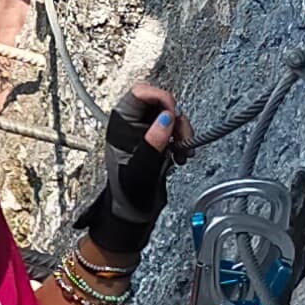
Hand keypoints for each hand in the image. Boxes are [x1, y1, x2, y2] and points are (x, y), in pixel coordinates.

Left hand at [78, 83, 189, 260]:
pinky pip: (175, 129)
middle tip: (180, 138)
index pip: (140, 92)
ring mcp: (146, 132)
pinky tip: (182, 154)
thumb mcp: (141, 170)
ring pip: (171, 115)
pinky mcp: (158, 141)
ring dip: (182, 130)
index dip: (160, 98)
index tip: (173, 115)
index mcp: (121, 125)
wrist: (133, 212)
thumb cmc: (128, 194)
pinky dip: (183, 139)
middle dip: (176, 117)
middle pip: (160, 101)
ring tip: (182, 151)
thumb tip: (165, 118)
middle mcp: (133, 124)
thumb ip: (152, 143)